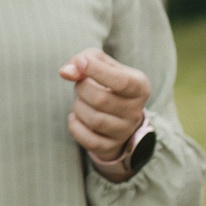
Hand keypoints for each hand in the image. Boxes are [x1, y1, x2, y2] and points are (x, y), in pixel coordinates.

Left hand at [59, 49, 150, 175]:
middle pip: (101, 100)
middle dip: (82, 88)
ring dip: (78, 107)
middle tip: (80, 85)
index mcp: (139, 86)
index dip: (97, 71)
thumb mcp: (101, 63)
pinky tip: (77, 117)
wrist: (116, 112)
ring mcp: (125, 131)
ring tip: (81, 101)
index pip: (121, 81)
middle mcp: (136, 111)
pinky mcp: (111, 146)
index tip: (81, 62)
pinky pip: (89, 140)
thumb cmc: (107, 82)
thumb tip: (66, 72)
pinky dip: (75, 126)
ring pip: (94, 120)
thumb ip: (85, 59)